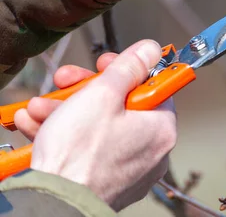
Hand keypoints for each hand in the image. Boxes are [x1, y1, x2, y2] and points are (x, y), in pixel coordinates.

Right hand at [14, 40, 176, 210]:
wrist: (54, 203)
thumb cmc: (79, 154)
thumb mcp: (103, 94)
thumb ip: (128, 67)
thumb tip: (151, 50)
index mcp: (161, 128)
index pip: (153, 87)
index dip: (126, 70)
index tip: (106, 64)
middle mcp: (152, 151)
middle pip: (123, 106)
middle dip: (87, 90)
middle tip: (67, 81)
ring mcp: (130, 169)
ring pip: (101, 127)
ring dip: (68, 111)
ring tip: (40, 107)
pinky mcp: (107, 181)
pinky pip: (90, 150)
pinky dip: (67, 136)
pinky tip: (38, 125)